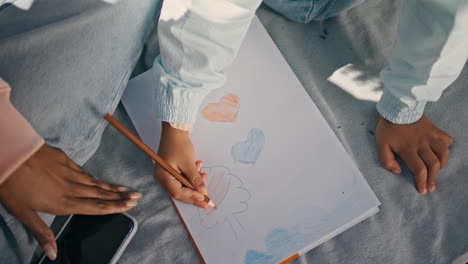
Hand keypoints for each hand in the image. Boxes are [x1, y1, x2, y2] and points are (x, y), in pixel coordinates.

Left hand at [0, 145, 141, 259]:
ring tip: (126, 189)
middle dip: (120, 196)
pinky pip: (84, 171)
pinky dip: (95, 177)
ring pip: (95, 182)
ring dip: (112, 187)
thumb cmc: (12, 186)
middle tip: (137, 196)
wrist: (9, 154)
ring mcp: (69, 171)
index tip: (130, 206)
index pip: (95, 207)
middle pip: (100, 194)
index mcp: (63, 203)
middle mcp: (71, 187)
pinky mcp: (64, 159)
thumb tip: (54, 253)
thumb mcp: (23, 213)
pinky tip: (100, 179)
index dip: (114, 207)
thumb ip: (42, 232)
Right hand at [155, 122, 208, 207]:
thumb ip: (195, 179)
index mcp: (163, 176)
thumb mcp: (189, 163)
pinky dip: (192, 176)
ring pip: (183, 186)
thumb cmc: (179, 145)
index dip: (192, 196)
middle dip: (195, 195)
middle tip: (208, 200)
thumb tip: (203, 192)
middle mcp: (163, 177)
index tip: (204, 197)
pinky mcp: (172, 170)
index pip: (177, 193)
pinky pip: (183, 178)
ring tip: (205, 175)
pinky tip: (199, 167)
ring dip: (195, 183)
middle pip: (180, 192)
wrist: (175, 130)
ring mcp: (167, 174)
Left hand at [376, 115, 452, 193]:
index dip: (422, 182)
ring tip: (437, 170)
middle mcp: (421, 144)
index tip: (423, 190)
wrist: (397, 108)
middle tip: (431, 187)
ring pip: (443, 153)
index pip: (419, 169)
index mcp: (408, 149)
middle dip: (433, 179)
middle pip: (433, 165)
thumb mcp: (381, 144)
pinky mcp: (434, 129)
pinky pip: (446, 138)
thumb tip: (397, 172)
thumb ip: (387, 160)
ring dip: (442, 164)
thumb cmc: (388, 127)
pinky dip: (446, 146)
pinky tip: (441, 151)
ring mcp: (430, 136)